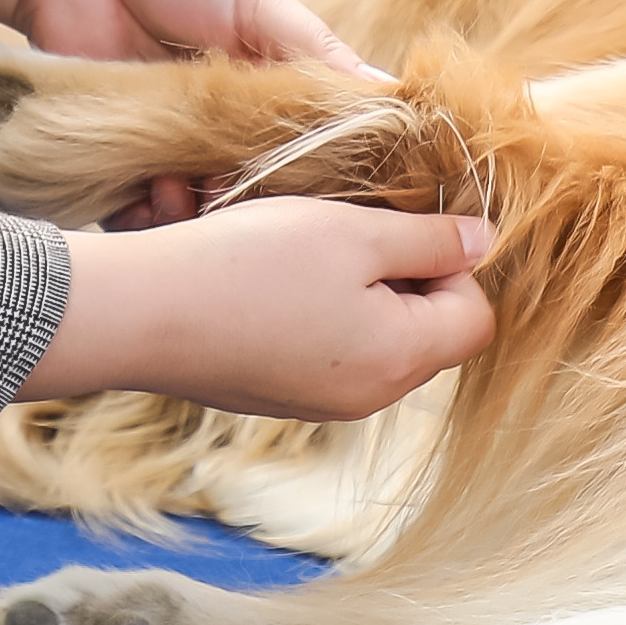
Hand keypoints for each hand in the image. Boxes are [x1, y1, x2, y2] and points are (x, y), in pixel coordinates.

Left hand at [0, 0, 367, 221]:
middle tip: (253, 193)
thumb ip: (316, 54)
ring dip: (202, 216)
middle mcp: (222, 128)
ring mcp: (168, 146)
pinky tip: (155, 193)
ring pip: (199, 213)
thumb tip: (394, 96)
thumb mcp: (257, 0)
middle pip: (257, 195)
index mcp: (266, 90)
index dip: (325, 179)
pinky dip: (148, 216)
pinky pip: (136, 212)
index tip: (335, 198)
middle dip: (260, 205)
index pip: (311, 152)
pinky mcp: (115, 155)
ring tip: (195, 189)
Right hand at [17, 198, 493, 418]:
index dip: (452, 261)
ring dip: (349, 283)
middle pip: (425, 329)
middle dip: (398, 270)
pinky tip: (263, 274)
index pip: (476, 316)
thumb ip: (430, 240)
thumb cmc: (250, 266)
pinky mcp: (273, 393)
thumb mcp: (352, 233)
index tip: (399, 222)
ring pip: (370, 333)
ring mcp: (316, 402)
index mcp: (400, 361)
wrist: (141, 314)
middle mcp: (367, 397)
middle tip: (345, 227)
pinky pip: (320, 345)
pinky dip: (307, 306)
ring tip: (298, 245)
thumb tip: (484, 243)